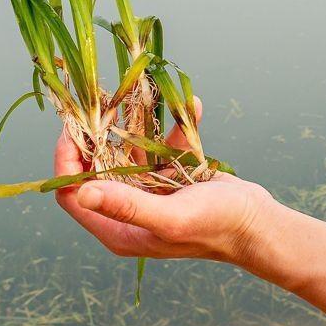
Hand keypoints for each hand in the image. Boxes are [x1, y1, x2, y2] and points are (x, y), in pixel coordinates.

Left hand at [52, 102, 279, 267]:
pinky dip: (175, 127)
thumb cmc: (216, 227)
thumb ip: (127, 205)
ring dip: (139, 125)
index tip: (73, 128)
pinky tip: (192, 107)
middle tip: (105, 101)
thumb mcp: (170, 217)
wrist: (259, 225)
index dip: (67, 162)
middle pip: (97, 168)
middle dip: (100, 135)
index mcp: (119, 229)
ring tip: (145, 96)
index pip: (73, 194)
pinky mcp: (172, 177)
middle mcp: (129, 211)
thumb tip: (81, 191)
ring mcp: (150, 192)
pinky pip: (163, 147)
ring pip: (130, 152)